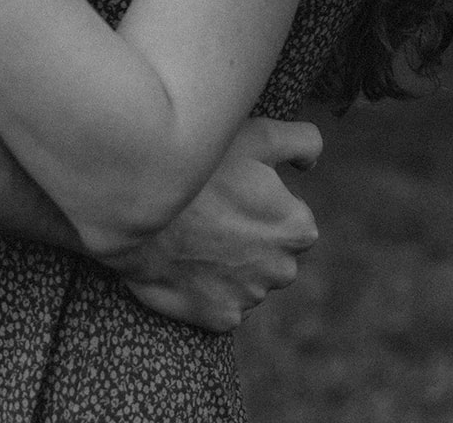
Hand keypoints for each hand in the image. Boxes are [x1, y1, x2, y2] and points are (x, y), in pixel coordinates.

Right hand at [114, 117, 321, 331]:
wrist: (141, 208)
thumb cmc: (202, 167)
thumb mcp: (258, 135)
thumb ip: (303, 142)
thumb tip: (311, 163)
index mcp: (298, 227)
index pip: (291, 215)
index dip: (260, 199)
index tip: (232, 189)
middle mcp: (283, 269)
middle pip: (271, 250)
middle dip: (250, 236)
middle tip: (211, 210)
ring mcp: (250, 298)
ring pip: (247, 277)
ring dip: (229, 262)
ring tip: (193, 233)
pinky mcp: (220, 318)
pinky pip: (221, 302)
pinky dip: (207, 286)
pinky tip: (186, 260)